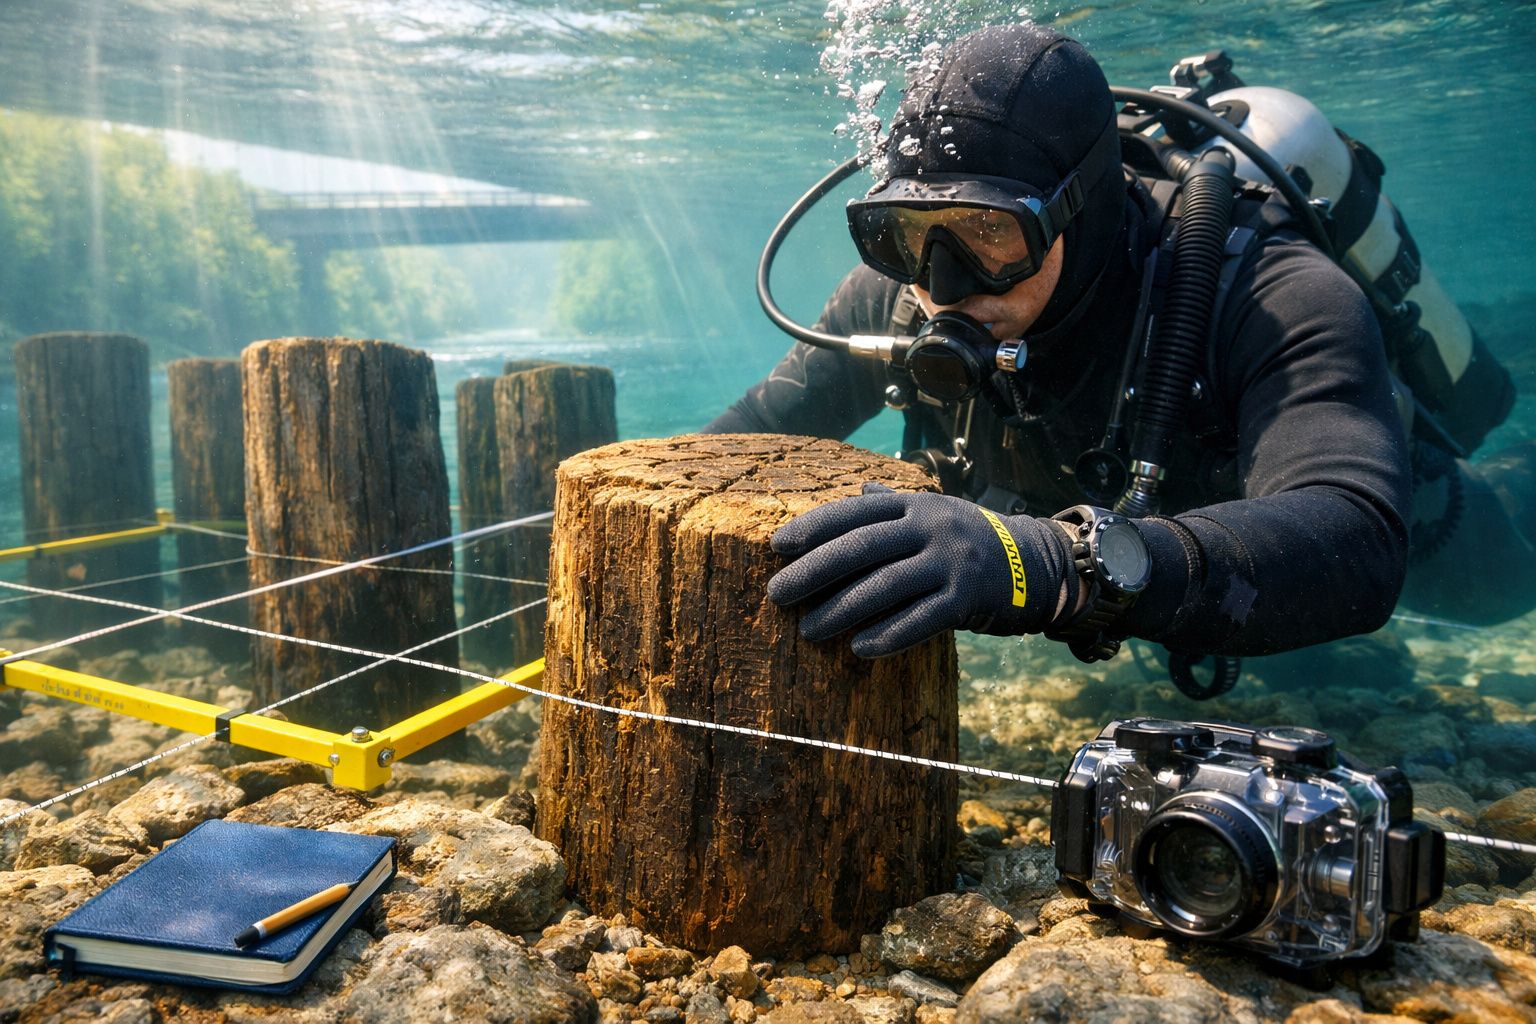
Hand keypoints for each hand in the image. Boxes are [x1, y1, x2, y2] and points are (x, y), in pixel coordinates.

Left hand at [767, 483, 1075, 656]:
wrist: (1036, 562)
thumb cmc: (969, 539)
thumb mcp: (935, 511)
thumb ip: (894, 503)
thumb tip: (859, 488)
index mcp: (916, 503)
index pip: (855, 510)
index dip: (814, 527)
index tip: (776, 546)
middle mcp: (931, 527)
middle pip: (862, 547)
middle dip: (814, 571)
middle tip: (777, 594)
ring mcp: (951, 561)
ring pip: (885, 586)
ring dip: (841, 610)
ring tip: (809, 630)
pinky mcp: (969, 598)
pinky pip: (921, 619)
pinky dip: (888, 634)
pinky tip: (858, 648)